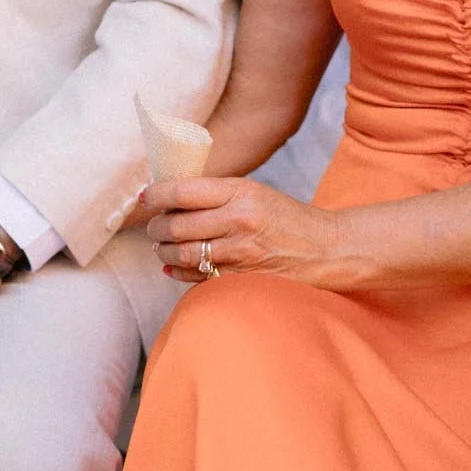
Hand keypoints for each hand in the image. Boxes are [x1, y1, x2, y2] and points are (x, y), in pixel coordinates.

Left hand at [145, 176, 352, 288]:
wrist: (325, 248)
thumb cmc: (287, 218)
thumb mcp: (254, 192)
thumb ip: (216, 193)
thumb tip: (169, 197)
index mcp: (241, 192)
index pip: (183, 191)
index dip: (156, 195)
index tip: (145, 197)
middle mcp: (239, 221)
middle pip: (177, 225)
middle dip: (156, 227)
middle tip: (153, 227)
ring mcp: (240, 253)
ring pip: (183, 253)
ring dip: (164, 251)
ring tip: (161, 247)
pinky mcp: (241, 278)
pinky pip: (197, 276)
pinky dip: (178, 272)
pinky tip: (173, 267)